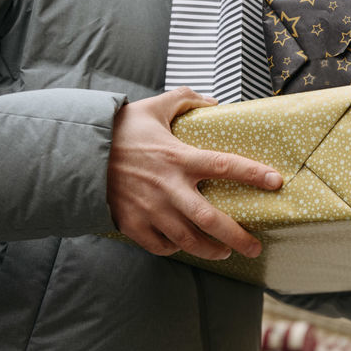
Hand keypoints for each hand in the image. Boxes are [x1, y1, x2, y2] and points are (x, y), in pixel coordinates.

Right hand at [107, 88, 281, 260]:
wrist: (73, 154)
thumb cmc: (117, 130)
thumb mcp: (153, 108)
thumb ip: (184, 100)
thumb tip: (212, 101)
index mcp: (179, 158)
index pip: (226, 166)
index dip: (254, 175)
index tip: (277, 182)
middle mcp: (168, 188)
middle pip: (211, 220)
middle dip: (238, 237)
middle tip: (256, 248)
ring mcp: (150, 210)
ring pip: (188, 240)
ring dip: (211, 250)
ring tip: (226, 250)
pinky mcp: (131, 224)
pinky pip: (161, 246)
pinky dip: (176, 249)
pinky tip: (186, 246)